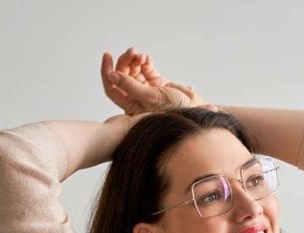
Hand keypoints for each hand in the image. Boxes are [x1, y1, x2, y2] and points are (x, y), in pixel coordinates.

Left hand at [100, 48, 214, 114]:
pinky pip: (145, 68)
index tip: (107, 56)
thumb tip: (111, 75)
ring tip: (141, 56)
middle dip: (125, 62)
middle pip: (122, 76)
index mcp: (131, 105)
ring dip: (135, 60)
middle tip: (132, 52)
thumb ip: (130, 86)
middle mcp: (136, 97)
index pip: (112, 88)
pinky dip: (145, 61)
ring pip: (133, 71)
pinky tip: (148, 58)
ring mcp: (146, 89)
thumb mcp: (150, 96)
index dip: (107, 72)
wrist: (196, 109)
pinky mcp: (156, 82)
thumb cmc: (174, 109)